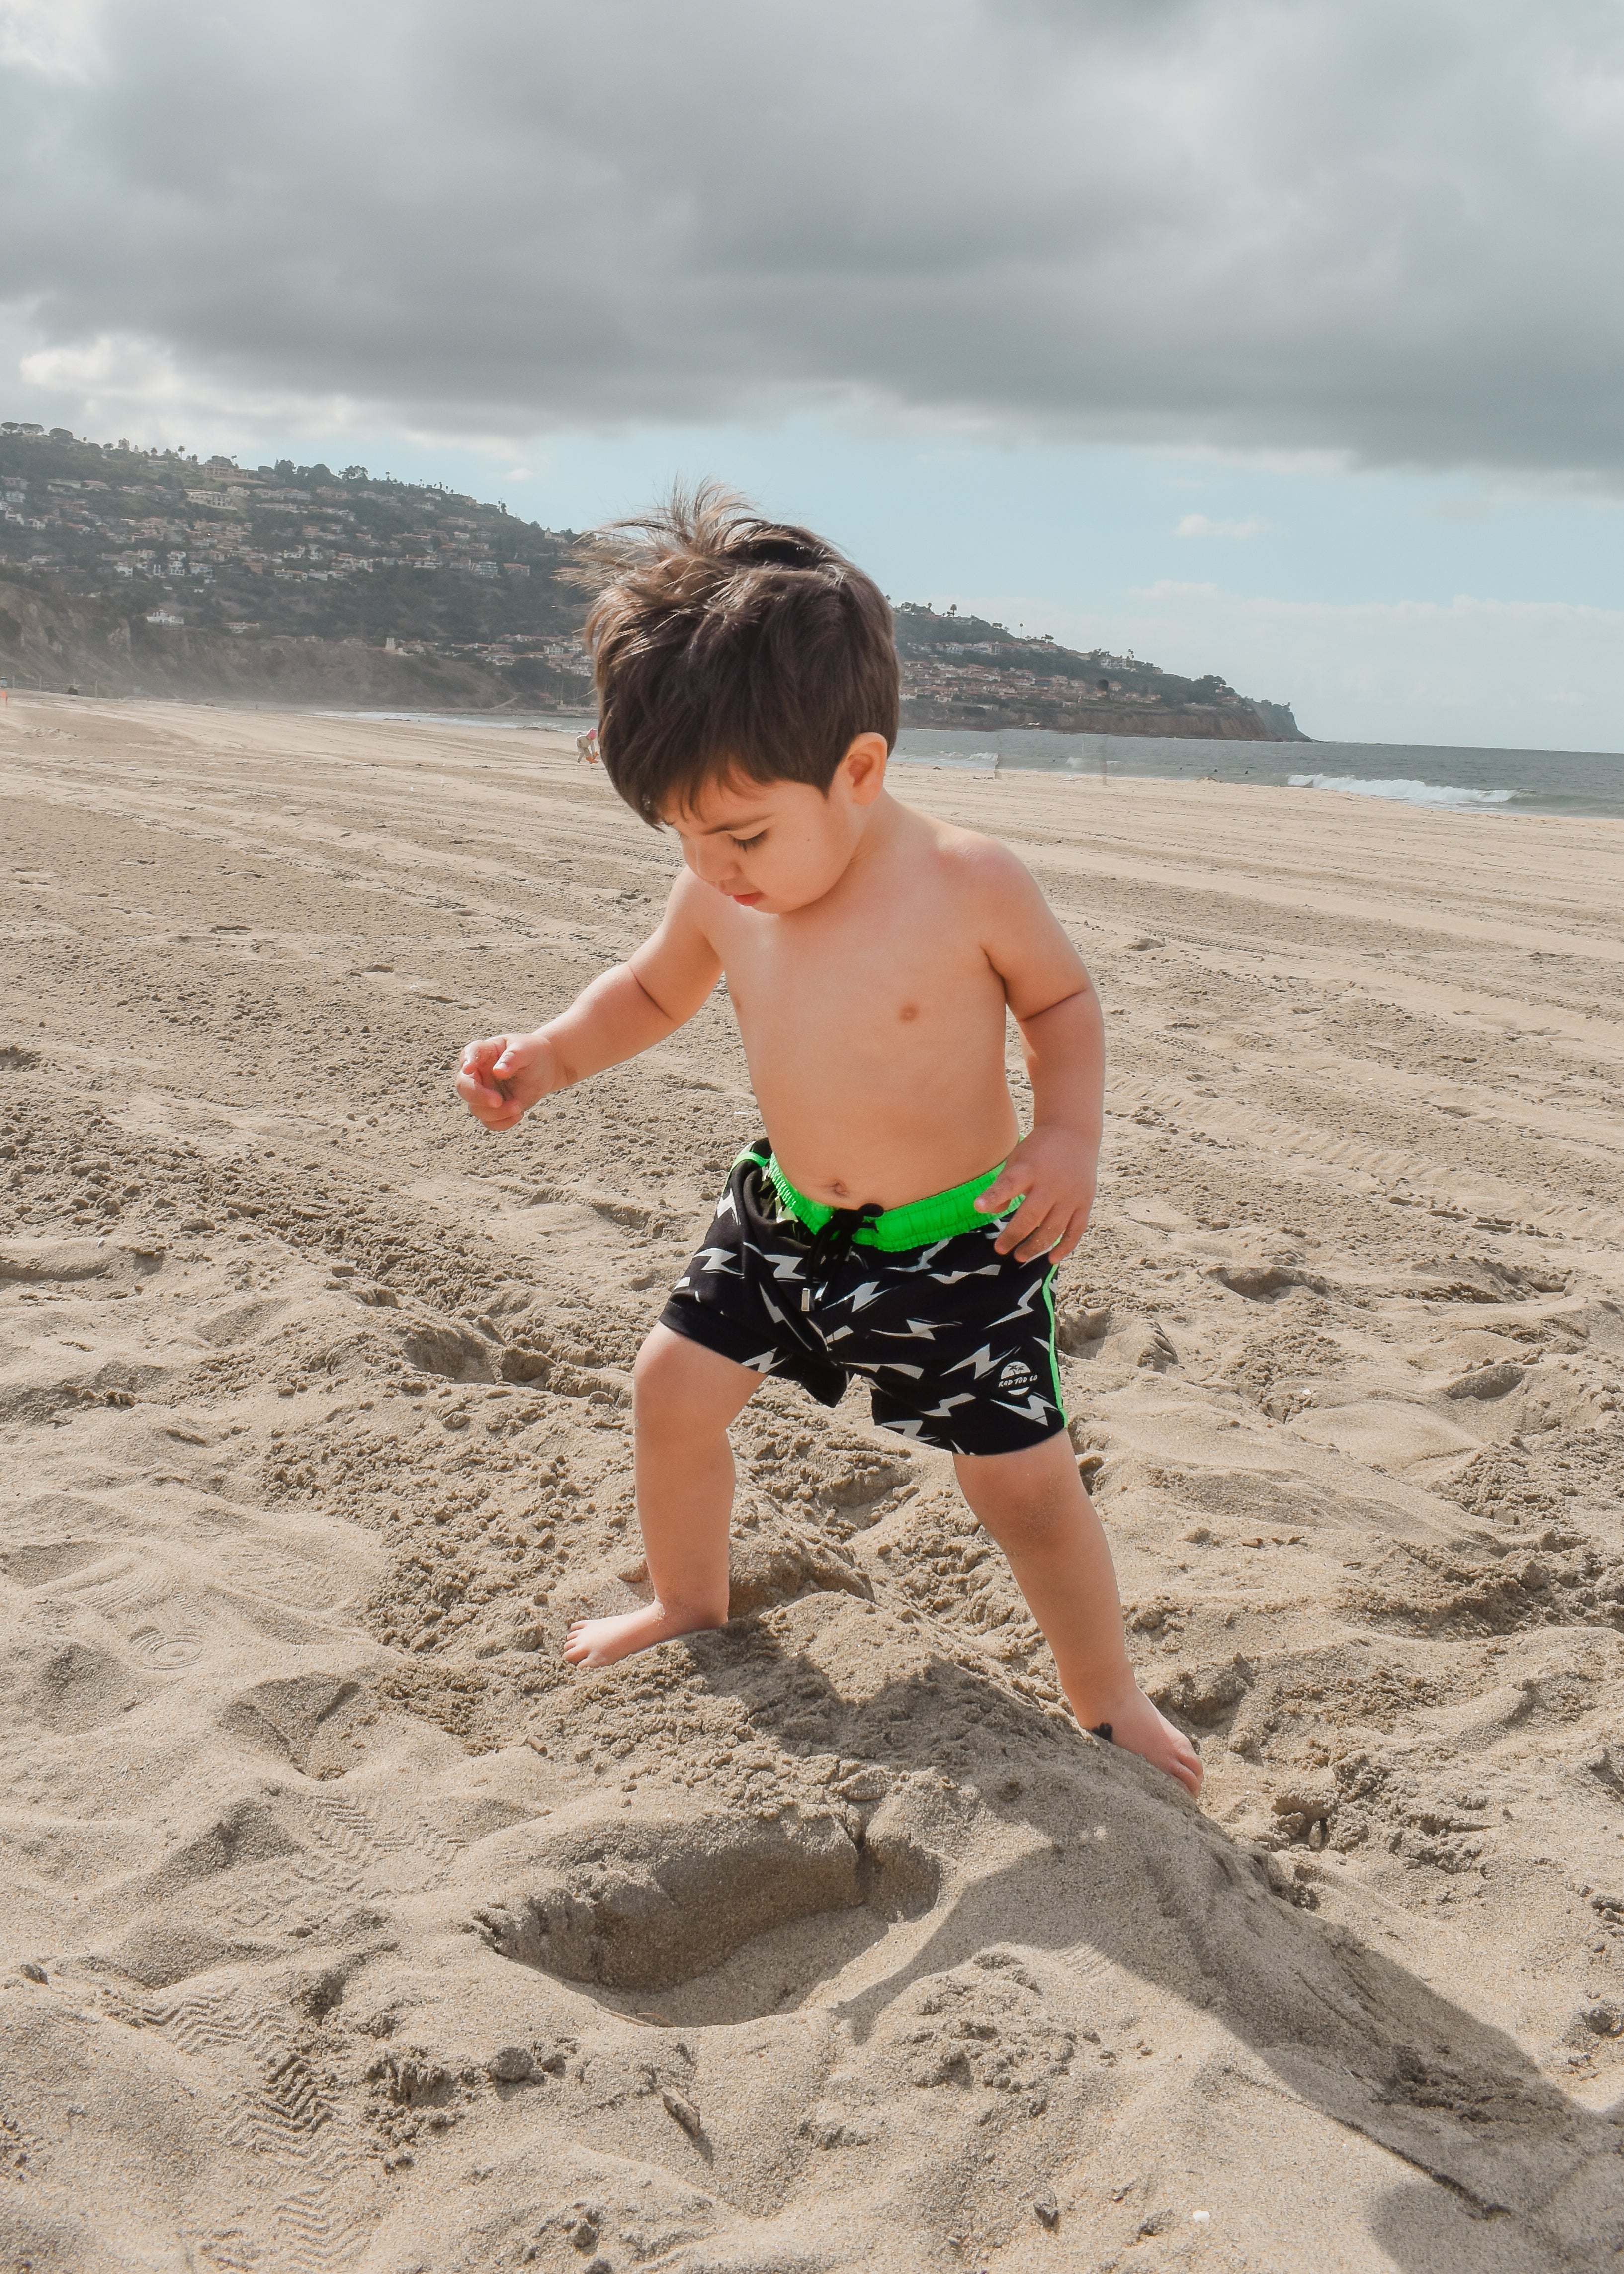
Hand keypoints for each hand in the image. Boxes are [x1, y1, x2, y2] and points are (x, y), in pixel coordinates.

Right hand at [455, 1030, 559, 1131]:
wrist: (544, 1067)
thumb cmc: (532, 1053)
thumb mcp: (525, 1050)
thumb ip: (512, 1058)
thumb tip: (498, 1072)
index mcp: (484, 1052)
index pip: (469, 1053)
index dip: (466, 1061)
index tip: (468, 1068)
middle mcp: (478, 1073)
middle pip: (464, 1086)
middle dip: (478, 1096)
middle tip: (497, 1101)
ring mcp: (484, 1092)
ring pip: (476, 1108)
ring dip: (497, 1112)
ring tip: (519, 1107)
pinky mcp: (493, 1108)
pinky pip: (489, 1121)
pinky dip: (502, 1122)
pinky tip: (519, 1114)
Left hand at [974, 1123, 1096, 1261]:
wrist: (1073, 1133)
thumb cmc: (1037, 1152)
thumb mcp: (1016, 1160)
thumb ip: (1003, 1185)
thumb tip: (990, 1212)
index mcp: (1030, 1169)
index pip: (1009, 1184)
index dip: (994, 1196)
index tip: (978, 1207)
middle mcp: (1051, 1183)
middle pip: (1031, 1216)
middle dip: (1014, 1236)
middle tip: (1000, 1250)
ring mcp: (1071, 1195)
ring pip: (1053, 1229)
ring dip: (1035, 1246)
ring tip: (1019, 1256)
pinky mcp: (1085, 1202)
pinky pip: (1076, 1230)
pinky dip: (1065, 1247)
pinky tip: (1051, 1259)